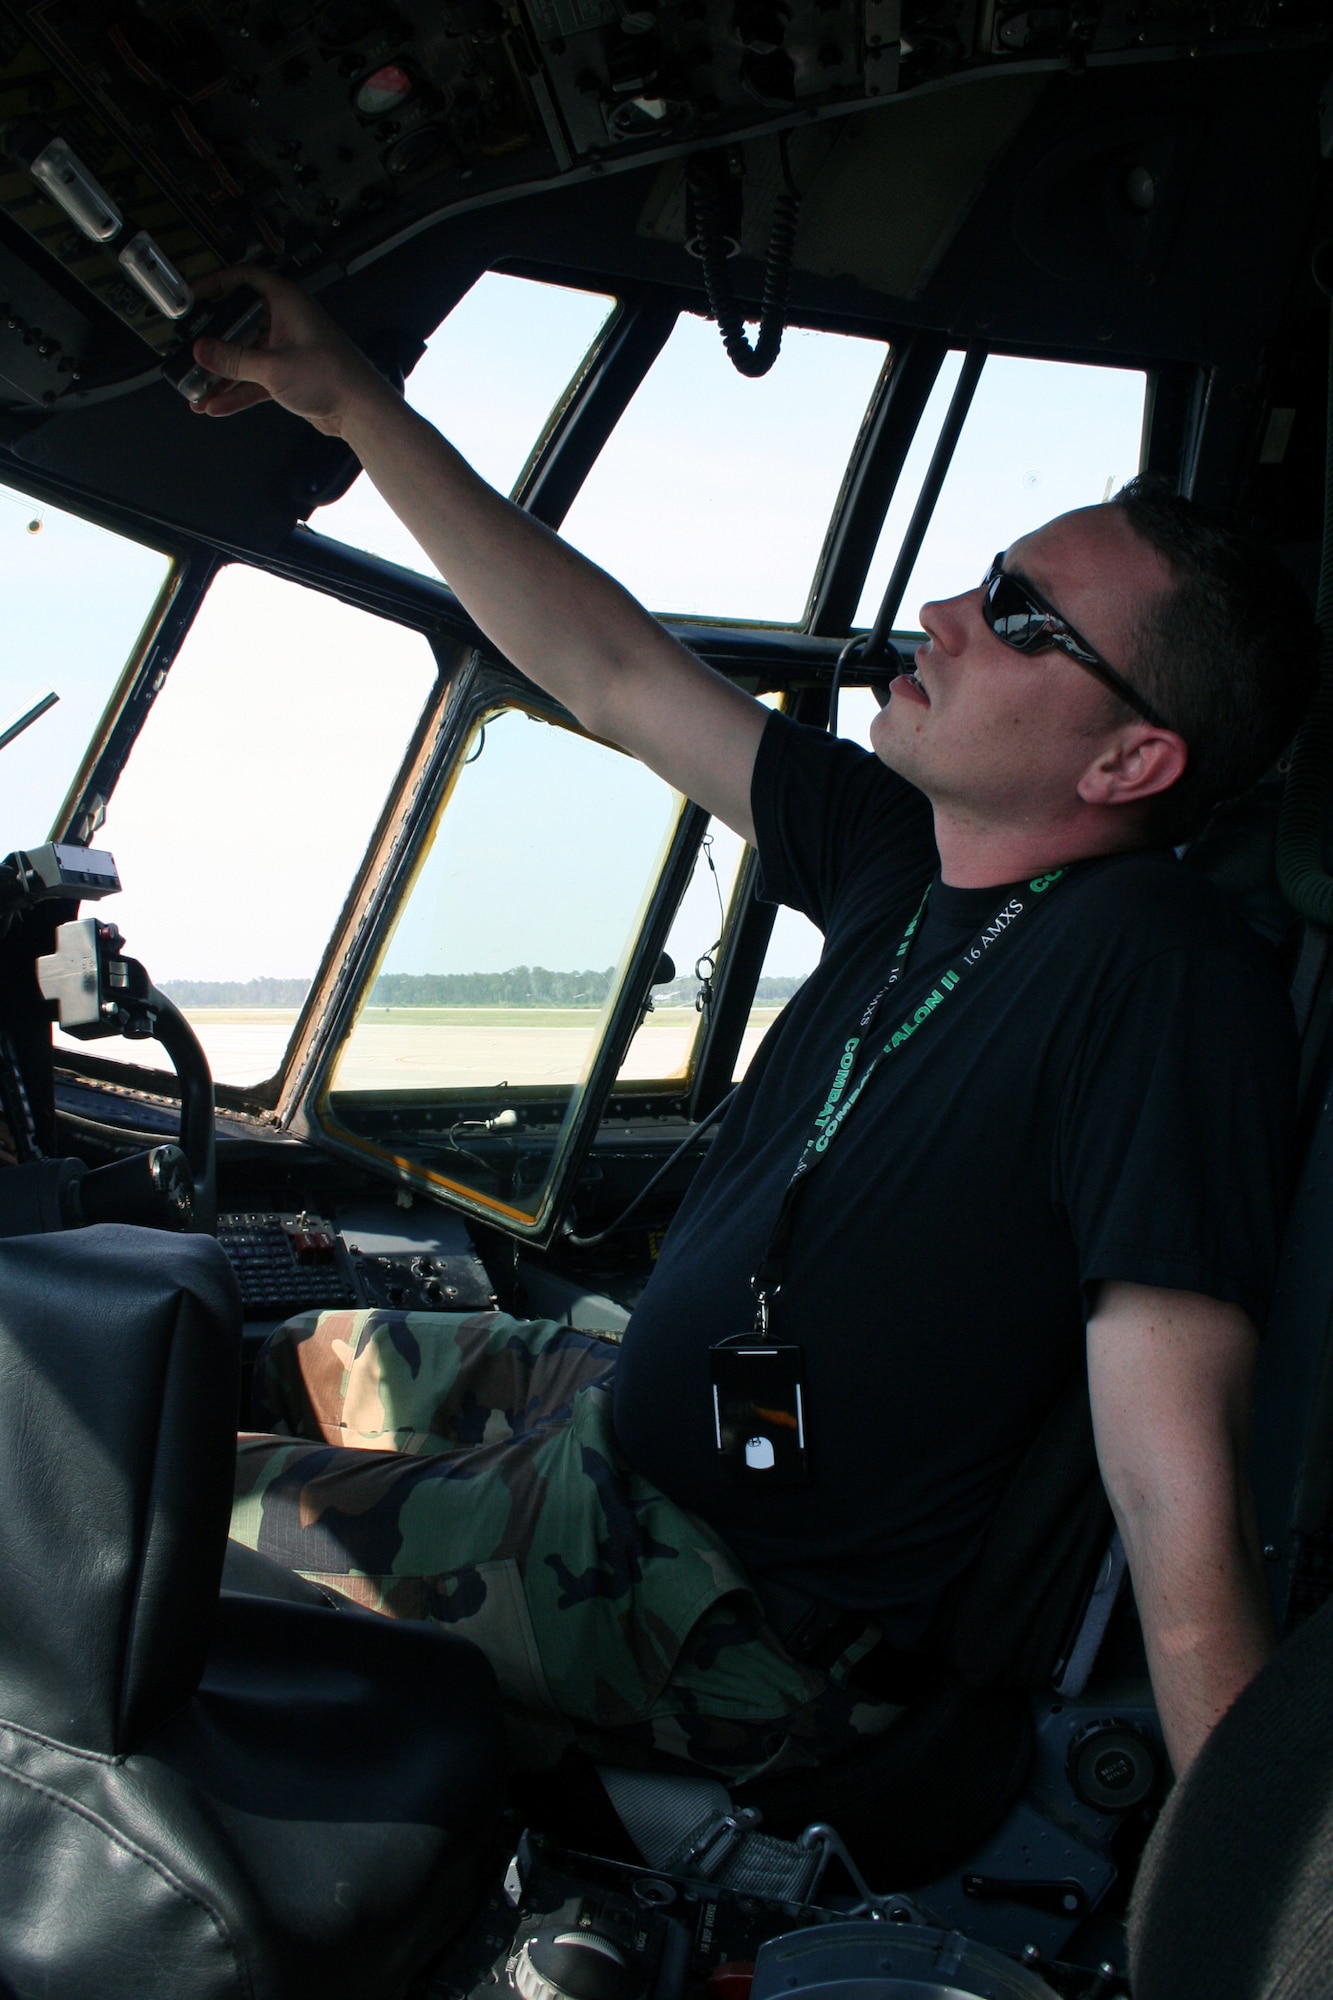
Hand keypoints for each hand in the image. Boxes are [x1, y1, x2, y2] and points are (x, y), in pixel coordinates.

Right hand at [188, 264, 390, 433]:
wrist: (361, 410)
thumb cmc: (333, 377)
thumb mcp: (273, 367)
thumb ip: (233, 360)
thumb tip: (202, 351)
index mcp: (286, 301)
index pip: (244, 279)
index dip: (217, 283)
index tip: (194, 295)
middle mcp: (286, 320)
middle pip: (239, 323)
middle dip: (214, 342)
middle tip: (190, 351)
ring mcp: (288, 348)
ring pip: (246, 356)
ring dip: (222, 374)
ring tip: (196, 388)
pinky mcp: (290, 374)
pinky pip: (255, 379)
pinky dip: (238, 391)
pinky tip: (216, 404)